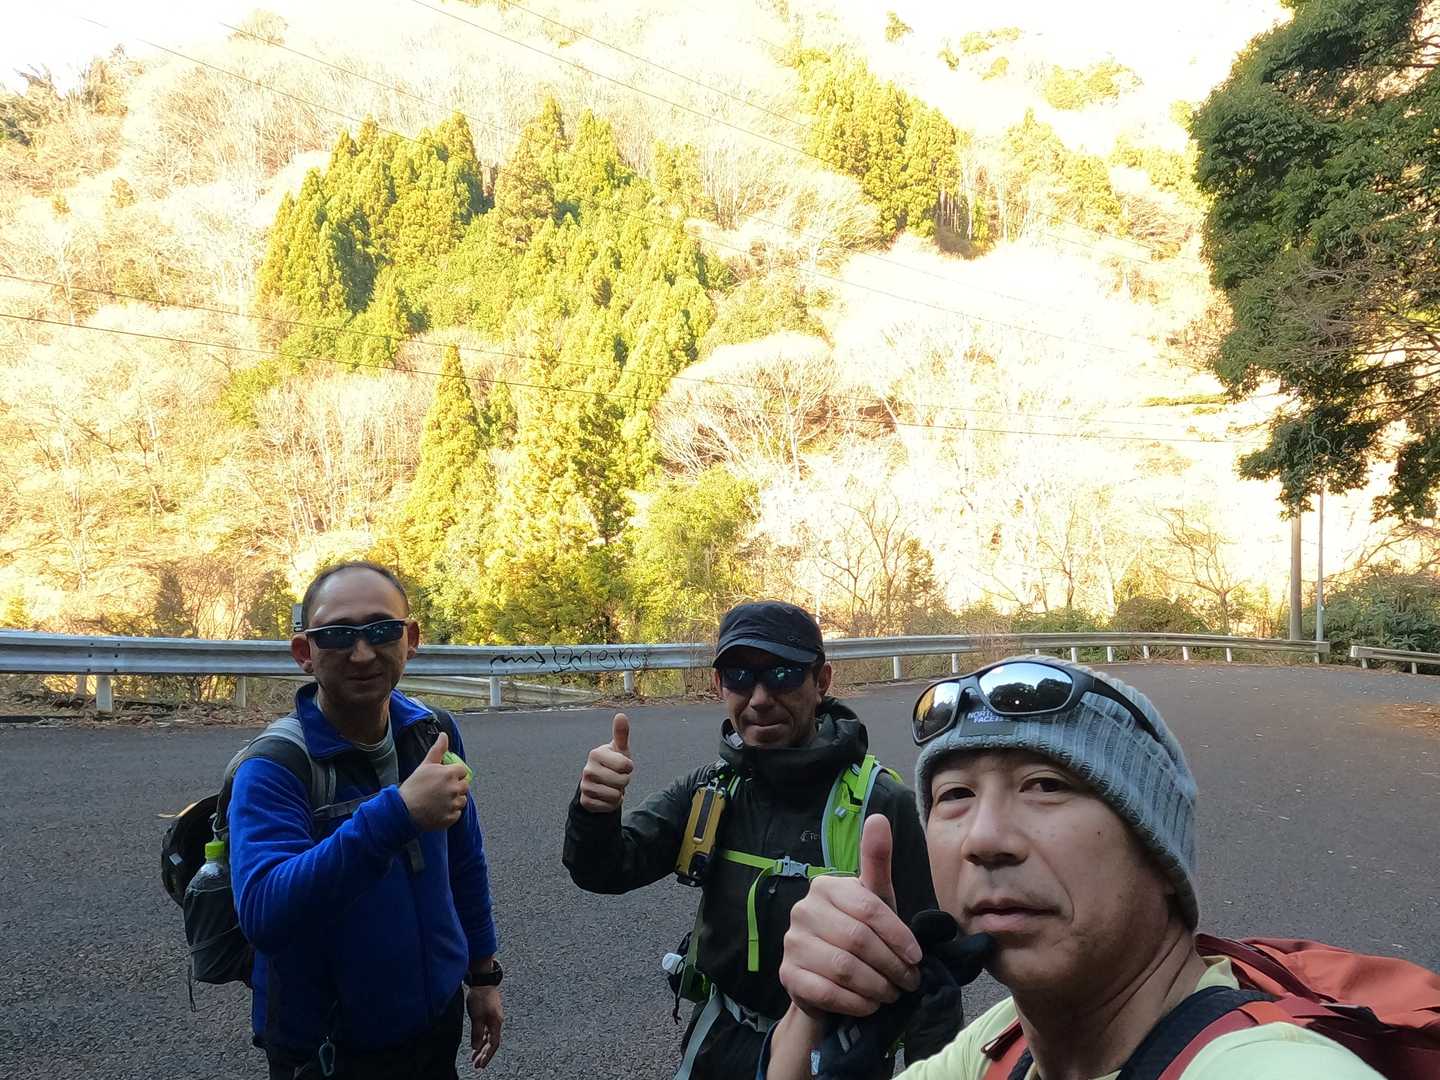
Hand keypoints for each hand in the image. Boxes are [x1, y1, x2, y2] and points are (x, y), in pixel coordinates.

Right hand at [398, 732, 470, 831]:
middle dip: (455, 786)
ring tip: (438, 800)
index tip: (443, 778)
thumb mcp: (425, 765)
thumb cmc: (413, 786)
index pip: (462, 770)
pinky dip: (450, 813)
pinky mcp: (451, 818)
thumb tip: (444, 735)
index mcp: (449, 774)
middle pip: (464, 785)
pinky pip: (457, 813)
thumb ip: (438, 750)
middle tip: (439, 790)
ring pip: (462, 800)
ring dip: (454, 800)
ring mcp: (453, 804)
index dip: (454, 773)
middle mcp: (454, 789)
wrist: (403, 810)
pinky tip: (437, 810)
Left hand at [466, 983, 502, 1068]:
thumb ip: (477, 1032)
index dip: (487, 1055)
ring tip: (474, 1058)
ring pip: (489, 1038)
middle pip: (492, 1043)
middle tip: (477, 1066)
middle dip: (485, 1055)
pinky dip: (481, 1040)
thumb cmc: (481, 997)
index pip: (493, 1044)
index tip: (481, 1065)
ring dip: (482, 1048)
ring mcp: (493, 1019)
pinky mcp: (489, 1015)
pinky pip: (486, 1032)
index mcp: (496, 1023)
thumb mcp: (477, 1016)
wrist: (483, 981)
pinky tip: (476, 1045)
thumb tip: (476, 1047)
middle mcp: (497, 1022)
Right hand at [578, 713, 632, 812]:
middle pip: (621, 782)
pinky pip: (608, 807)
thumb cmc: (613, 763)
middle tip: (617, 777)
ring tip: (612, 786)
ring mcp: (585, 786)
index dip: (628, 767)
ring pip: (615, 796)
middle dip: (624, 781)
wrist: (599, 784)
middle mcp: (587, 770)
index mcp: (595, 754)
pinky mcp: (586, 801)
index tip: (623, 765)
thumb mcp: (620, 749)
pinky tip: (607, 797)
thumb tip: (621, 715)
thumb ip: (621, 734)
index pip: (625, 765)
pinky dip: (612, 804)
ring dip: (618, 793)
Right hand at [779, 814, 922, 1018]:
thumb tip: (878, 817)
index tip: (917, 957)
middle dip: (891, 966)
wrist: (825, 977)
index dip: (898, 935)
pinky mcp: (786, 974)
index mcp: (825, 887)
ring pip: (844, 968)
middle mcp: (802, 910)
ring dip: (877, 986)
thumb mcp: (874, 899)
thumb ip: (876, 861)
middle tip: (909, 982)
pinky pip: (827, 991)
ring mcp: (791, 943)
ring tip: (893, 994)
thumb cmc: (858, 933)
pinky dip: (856, 1002)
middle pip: (858, 940)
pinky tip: (870, 1004)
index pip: (869, 909)